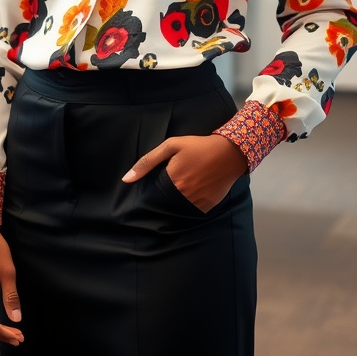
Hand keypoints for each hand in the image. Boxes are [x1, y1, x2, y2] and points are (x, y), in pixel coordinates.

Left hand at [122, 133, 247, 212]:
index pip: (154, 193)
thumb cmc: (199, 146)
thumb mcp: (171, 146)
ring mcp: (196, 202)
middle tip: (179, 179)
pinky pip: (194, 209)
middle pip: (166, 201)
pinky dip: (192, 202)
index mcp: (172, 181)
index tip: (160, 182)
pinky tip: (197, 188)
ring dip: (180, 198)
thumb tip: (126, 179)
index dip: (155, 188)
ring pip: (179, 207)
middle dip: (167, 193)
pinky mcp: (208, 206)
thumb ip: (147, 162)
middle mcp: (183, 195)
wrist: (230, 152)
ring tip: (189, 182)